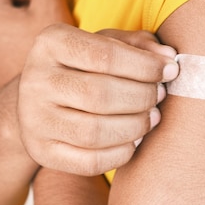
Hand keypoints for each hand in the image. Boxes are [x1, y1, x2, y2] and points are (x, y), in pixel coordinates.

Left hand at [0, 0, 74, 90]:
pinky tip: (41, 61)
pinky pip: (7, 54)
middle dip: (27, 12)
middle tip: (50, 24)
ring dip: (25, 33)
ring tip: (47, 45)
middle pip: (4, 11)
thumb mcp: (51, 6)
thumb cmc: (50, 52)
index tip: (47, 3)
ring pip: (7, 34)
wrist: (47, 99)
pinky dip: (21, 52)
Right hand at [18, 24, 178, 175]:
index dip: (144, 66)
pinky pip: (89, 161)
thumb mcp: (106, 44)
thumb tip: (169, 56)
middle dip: (142, 97)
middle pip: (99, 94)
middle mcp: (35, 79)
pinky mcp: (41, 151)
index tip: (170, 71)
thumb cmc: (84, 67)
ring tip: (152, 118)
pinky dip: (121, 153)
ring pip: (94, 132)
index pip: (104, 55)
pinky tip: (134, 140)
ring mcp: (34, 119)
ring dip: (135, 127)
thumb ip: (138, 45)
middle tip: (160, 97)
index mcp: (50, 43)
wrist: (39, 101)